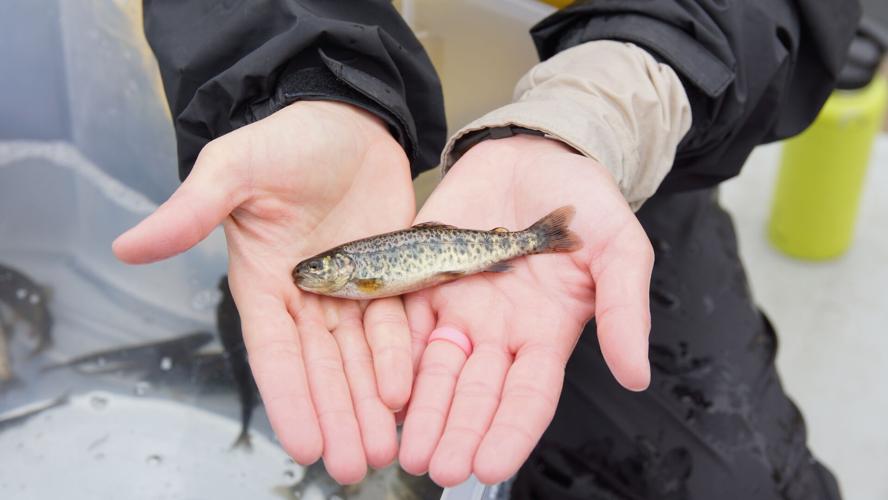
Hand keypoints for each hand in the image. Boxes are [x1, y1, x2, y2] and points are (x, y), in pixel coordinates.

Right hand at [113, 101, 414, 482]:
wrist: (347, 117)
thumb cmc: (286, 140)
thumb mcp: (234, 169)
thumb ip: (190, 211)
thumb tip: (127, 246)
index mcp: (264, 282)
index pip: (275, 353)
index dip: (291, 399)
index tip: (305, 446)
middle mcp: (306, 295)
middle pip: (322, 368)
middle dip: (336, 416)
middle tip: (354, 464)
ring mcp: (349, 288)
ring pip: (358, 358)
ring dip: (367, 404)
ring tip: (382, 448)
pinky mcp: (389, 272)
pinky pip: (393, 324)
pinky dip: (396, 358)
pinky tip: (404, 393)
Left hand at [399, 135, 653, 485]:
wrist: (536, 154)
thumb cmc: (586, 203)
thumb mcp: (620, 250)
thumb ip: (624, 310)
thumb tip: (637, 376)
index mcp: (546, 334)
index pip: (528, 396)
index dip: (510, 431)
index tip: (489, 465)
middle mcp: (498, 332)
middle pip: (475, 392)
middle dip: (456, 430)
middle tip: (435, 467)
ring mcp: (458, 307)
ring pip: (434, 369)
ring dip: (421, 408)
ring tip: (404, 446)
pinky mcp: (423, 277)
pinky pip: (402, 320)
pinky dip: (389, 354)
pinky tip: (378, 387)